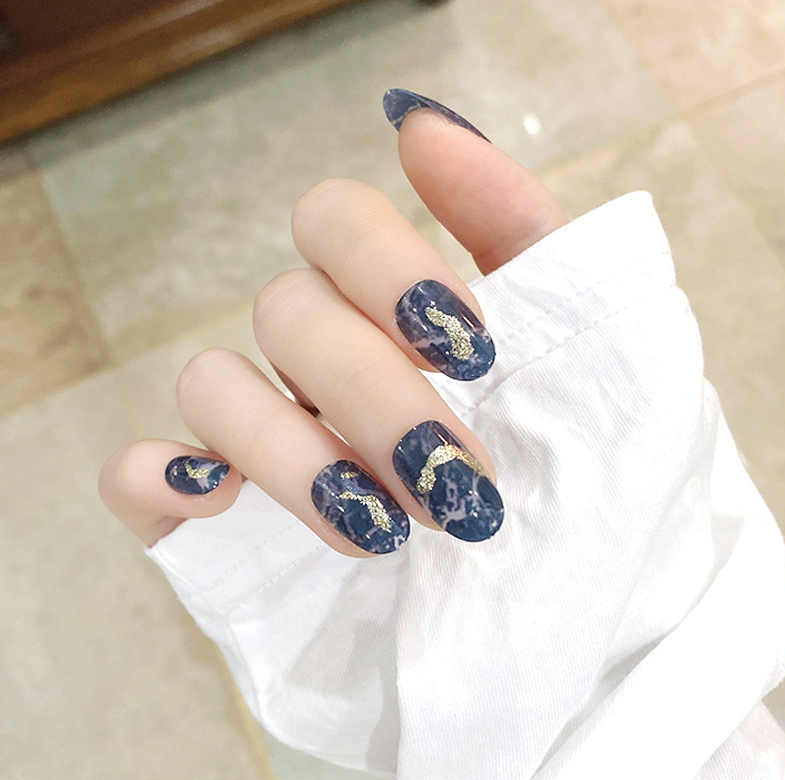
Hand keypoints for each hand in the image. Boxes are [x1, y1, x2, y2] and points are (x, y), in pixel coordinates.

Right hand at [98, 91, 567, 556]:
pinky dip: (160, 481)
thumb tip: (418, 123)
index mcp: (390, 308)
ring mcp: (265, 440)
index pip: (333, 219)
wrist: (593, 605)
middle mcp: (319, 360)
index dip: (388, 267)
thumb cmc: (603, 471)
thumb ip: (519, 225)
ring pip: (211, 385)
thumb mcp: (601, 336)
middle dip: (374, 395)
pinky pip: (134, 479)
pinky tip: (225, 508)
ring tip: (387, 531)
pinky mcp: (220, 529)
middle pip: (286, 312)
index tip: (474, 347)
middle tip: (458, 478)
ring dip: (296, 455)